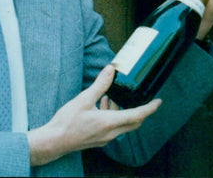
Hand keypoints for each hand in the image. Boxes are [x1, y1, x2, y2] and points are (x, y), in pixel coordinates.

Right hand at [27, 65, 160, 166]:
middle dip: (139, 110)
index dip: (150, 108)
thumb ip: (100, 85)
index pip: (137, 115)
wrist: (53, 142)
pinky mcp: (98, 140)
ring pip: (122, 125)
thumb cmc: (66, 122)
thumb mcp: (84, 99)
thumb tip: (110, 70)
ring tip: (112, 97)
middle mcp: (110, 133)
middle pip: (133, 122)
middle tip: (142, 98)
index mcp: (109, 122)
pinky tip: (102, 105)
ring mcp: (105, 138)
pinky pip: (113, 128)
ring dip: (122, 112)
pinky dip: (113, 117)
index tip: (159, 102)